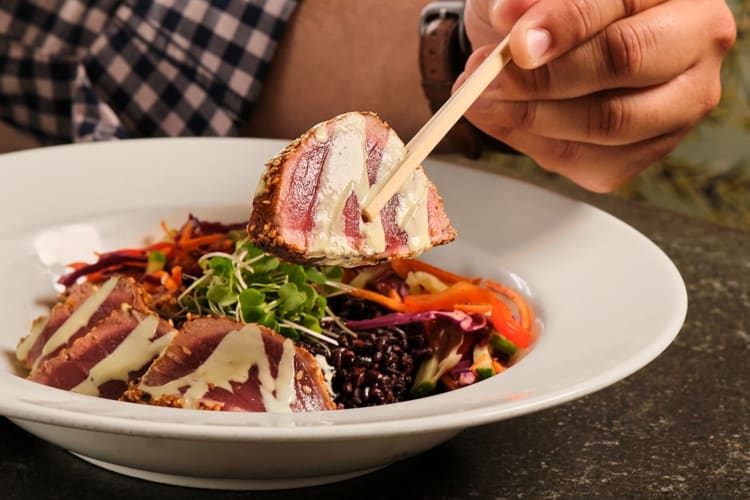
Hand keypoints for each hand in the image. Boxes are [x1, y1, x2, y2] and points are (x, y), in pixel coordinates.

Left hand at [459, 0, 736, 191]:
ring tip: (479, 99)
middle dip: (543, 78)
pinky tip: (501, 119)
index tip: (516, 45)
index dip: (565, 24)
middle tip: (487, 80)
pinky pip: (588, 160)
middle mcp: (697, 44)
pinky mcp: (647, 150)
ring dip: (529, 116)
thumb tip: (510, 16)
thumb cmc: (546, 9)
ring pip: (606, 123)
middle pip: (623, 63)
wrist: (545, 43)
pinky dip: (531, 143)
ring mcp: (680, 104)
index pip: (621, 3)